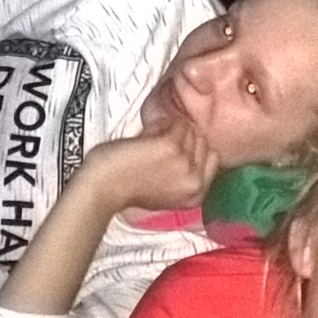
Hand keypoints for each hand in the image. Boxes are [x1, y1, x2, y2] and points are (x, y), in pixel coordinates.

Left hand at [71, 120, 216, 215]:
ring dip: (170, 127)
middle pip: (203, 141)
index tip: (180, 144)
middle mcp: (195, 181)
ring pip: (189, 128)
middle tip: (161, 139)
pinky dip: (159, 122)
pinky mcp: (171, 147)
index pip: (214, 158)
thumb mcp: (167, 191)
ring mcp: (185, 163)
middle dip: (183, 135)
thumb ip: (185, 175)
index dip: (197, 147)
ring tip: (151, 137)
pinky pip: (174, 122)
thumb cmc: (127, 188)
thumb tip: (193, 147)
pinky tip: (146, 134)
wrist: (103, 188)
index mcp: (196, 194)